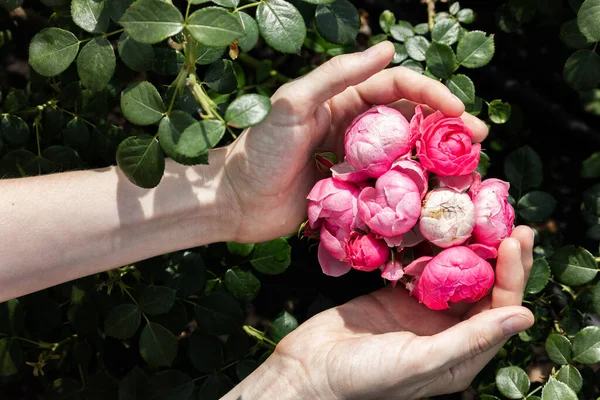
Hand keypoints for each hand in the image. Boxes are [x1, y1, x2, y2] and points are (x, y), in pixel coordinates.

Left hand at [223, 41, 488, 242]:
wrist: (235, 202)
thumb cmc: (260, 152)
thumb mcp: (292, 104)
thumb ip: (336, 76)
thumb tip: (387, 48)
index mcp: (343, 101)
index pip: (396, 87)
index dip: (430, 93)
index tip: (458, 110)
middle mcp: (353, 129)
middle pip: (409, 120)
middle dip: (445, 126)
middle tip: (478, 141)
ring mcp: (355, 163)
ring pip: (404, 155)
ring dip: (435, 160)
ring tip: (466, 172)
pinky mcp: (352, 193)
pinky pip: (388, 188)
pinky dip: (412, 191)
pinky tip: (434, 198)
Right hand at [225, 227, 533, 399]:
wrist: (309, 369)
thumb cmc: (364, 377)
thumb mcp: (421, 362)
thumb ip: (471, 339)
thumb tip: (527, 316)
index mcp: (461, 355)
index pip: (500, 311)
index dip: (511, 276)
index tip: (513, 241)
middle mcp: (447, 333)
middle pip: (485, 290)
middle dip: (501, 257)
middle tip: (513, 223)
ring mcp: (420, 311)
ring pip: (456, 275)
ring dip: (471, 248)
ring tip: (482, 217)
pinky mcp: (396, 295)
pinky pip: (422, 268)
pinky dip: (432, 248)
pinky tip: (441, 225)